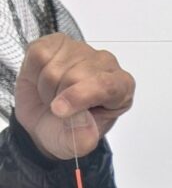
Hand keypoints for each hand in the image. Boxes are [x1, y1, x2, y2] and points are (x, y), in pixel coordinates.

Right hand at [15, 34, 134, 159]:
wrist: (45, 122)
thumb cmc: (68, 131)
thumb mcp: (76, 145)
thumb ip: (84, 139)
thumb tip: (87, 125)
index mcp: (122, 89)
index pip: (106, 85)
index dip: (80, 97)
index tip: (59, 111)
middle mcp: (106, 65)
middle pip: (74, 77)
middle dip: (58, 98)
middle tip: (60, 110)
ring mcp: (82, 50)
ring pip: (54, 67)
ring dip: (46, 89)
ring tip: (53, 97)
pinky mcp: (58, 42)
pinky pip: (39, 55)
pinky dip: (34, 73)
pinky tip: (44, 81)